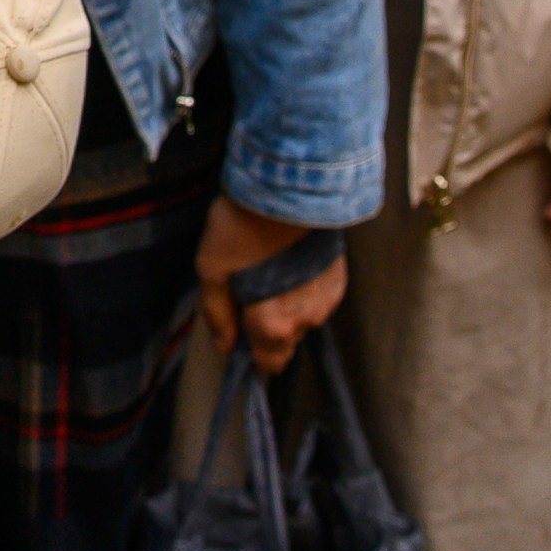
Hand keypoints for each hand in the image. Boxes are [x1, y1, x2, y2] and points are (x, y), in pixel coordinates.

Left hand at [195, 192, 345, 374]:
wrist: (288, 186)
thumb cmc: (241, 228)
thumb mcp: (211, 270)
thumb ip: (217, 314)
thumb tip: (225, 346)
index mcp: (273, 325)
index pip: (269, 364)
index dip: (252, 351)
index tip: (239, 326)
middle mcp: (306, 319)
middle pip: (284, 340)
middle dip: (267, 324)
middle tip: (249, 288)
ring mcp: (327, 299)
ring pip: (301, 316)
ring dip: (286, 302)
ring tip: (268, 266)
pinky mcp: (339, 278)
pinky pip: (316, 295)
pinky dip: (302, 286)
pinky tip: (288, 259)